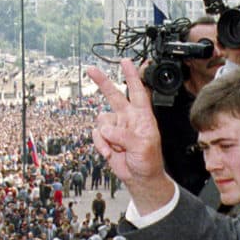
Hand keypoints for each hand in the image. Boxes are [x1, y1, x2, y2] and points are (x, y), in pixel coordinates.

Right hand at [87, 60, 175, 213]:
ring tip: (115, 148)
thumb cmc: (149, 161)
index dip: (131, 75)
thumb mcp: (143, 147)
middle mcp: (128, 118)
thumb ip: (125, 135)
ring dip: (106, 136)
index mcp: (142, 116)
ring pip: (101, 121)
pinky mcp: (106, 138)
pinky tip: (109, 152)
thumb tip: (106, 130)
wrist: (139, 177)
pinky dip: (101, 144)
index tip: (126, 61)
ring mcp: (116, 128)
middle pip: (113, 95)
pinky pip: (97, 135)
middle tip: (91, 70)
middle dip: (102, 82)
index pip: (137, 91)